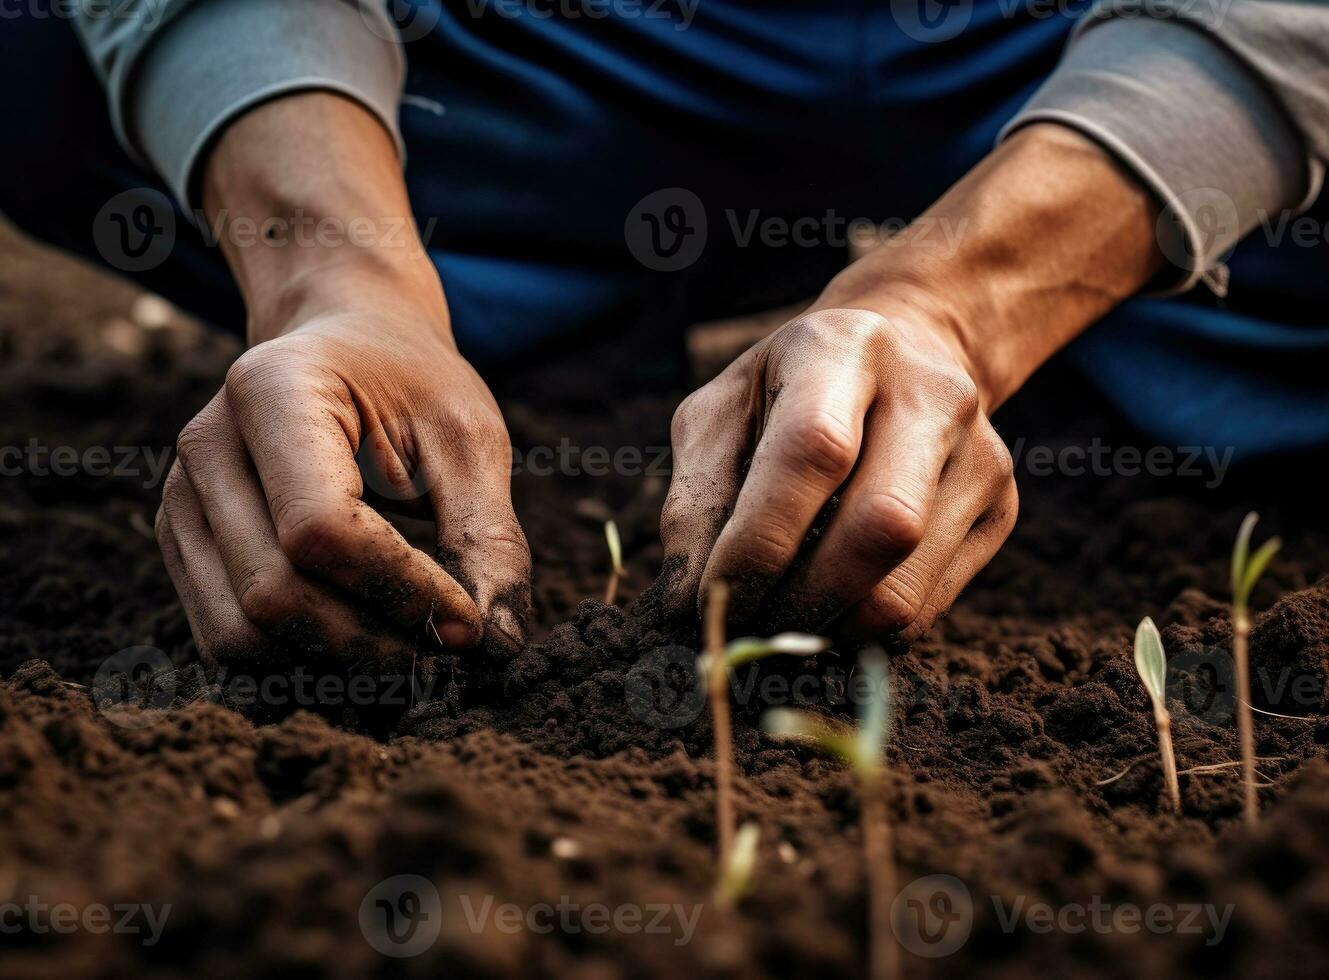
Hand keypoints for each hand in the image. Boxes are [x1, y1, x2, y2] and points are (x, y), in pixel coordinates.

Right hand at [156, 266, 529, 664]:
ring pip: (240, 633)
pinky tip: (365, 640)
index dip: (400, 591)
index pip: (322, 528)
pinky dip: (299, 662)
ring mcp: (181, 497)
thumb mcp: (469, 437)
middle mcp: (207, 445)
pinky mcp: (184, 542)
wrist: (349, 347)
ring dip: (334, 664)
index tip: (470, 625)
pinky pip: (227, 637)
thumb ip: (487, 534)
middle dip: (371, 642)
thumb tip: (497, 643)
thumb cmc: (413, 386)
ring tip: (411, 650)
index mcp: (273, 391)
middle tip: (446, 651)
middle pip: (272, 593)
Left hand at [660, 124, 1162, 637]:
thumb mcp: (722, 412)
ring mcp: (979, 456)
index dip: (756, 543)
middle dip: (796, 604)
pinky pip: (924, 610)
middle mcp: (931, 395)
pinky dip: (860, 633)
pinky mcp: (1000, 512)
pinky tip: (824, 610)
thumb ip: (695, 499)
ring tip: (775, 623)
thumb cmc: (789, 390)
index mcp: (846, 348)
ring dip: (824, 632)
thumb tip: (688, 606)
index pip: (812, 452)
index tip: (707, 601)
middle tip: (740, 630)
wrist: (906, 351)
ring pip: (904, 590)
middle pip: (881, 529)